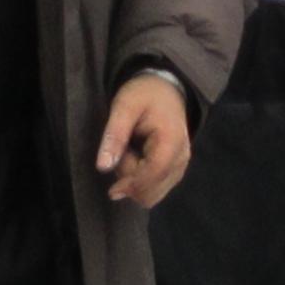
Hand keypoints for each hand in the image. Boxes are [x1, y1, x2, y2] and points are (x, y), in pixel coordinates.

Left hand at [96, 73, 191, 207]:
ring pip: (152, 194)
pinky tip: (136, 160)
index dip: (132, 185)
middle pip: (152, 189)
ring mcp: (180, 167)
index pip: (154, 173)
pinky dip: (140, 181)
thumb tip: (103, 167)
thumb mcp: (124, 106)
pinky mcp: (175, 172)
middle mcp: (181, 158)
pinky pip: (154, 190)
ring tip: (130, 152)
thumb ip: (114, 135)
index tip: (112, 190)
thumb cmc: (144, 95)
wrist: (165, 90)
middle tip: (123, 151)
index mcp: (172, 141)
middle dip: (131, 178)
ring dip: (134, 180)